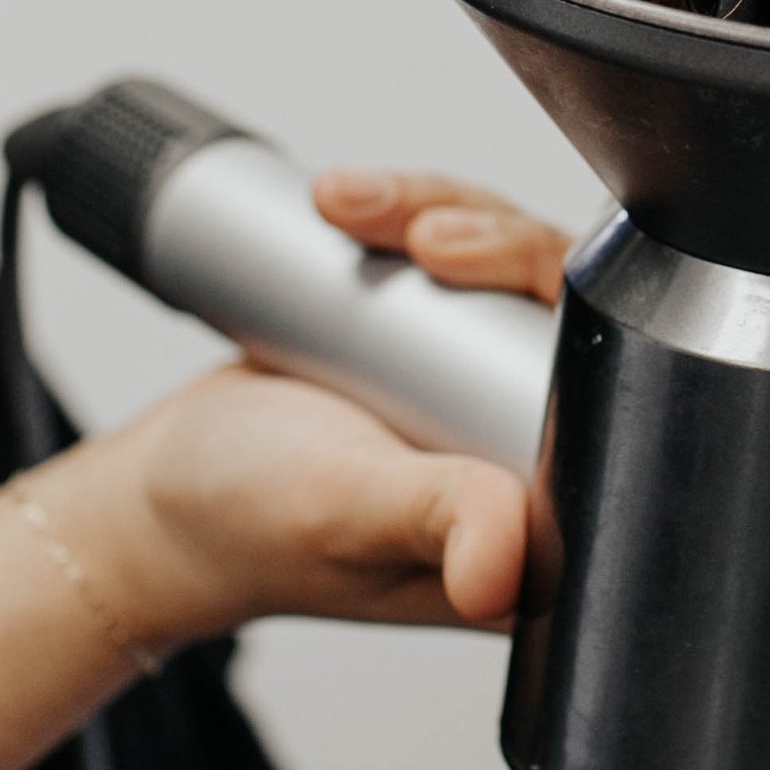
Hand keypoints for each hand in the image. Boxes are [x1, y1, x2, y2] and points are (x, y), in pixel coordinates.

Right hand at [92, 172, 569, 645]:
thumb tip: (506, 563)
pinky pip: (456, 258)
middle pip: (565, 305)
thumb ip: (432, 519)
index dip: (566, 298)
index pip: (609, 386)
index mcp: (542, 529)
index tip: (466, 260)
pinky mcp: (440, 352)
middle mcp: (528, 464)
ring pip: (506, 266)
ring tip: (353, 213)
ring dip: (441, 211)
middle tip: (413, 237)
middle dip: (494, 238)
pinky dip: (410, 213)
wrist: (160, 492)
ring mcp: (480, 400)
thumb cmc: (243, 526)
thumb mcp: (342, 512)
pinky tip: (353, 206)